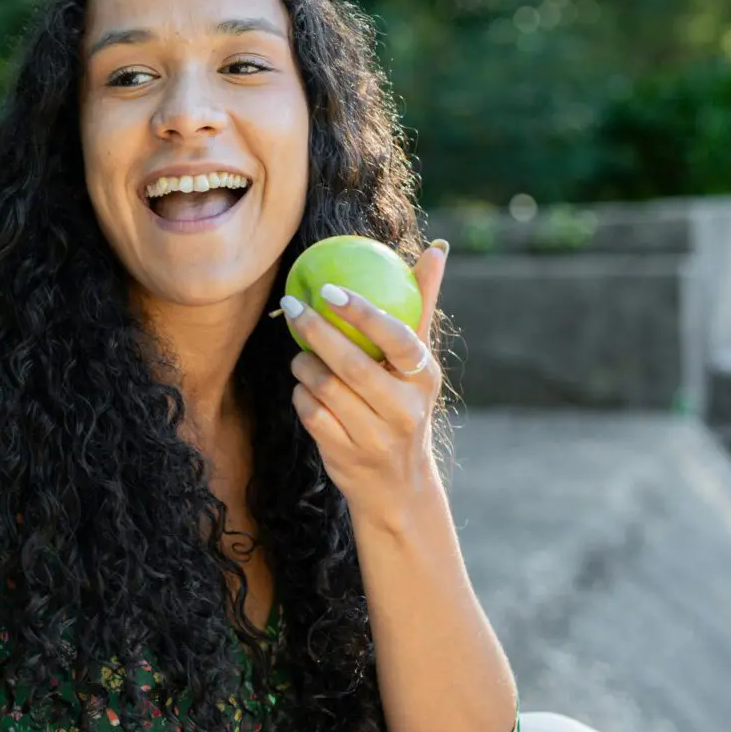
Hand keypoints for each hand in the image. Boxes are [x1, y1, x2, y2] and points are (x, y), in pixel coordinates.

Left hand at [280, 240, 448, 530]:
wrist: (397, 483)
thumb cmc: (404, 403)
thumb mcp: (418, 363)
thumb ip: (422, 305)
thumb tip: (437, 248)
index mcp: (423, 378)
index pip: (395, 338)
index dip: (362, 312)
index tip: (330, 289)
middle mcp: (403, 408)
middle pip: (350, 363)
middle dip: (315, 330)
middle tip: (293, 305)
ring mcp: (374, 435)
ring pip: (323, 386)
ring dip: (304, 365)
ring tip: (302, 355)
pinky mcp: (344, 453)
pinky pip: (308, 411)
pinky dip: (300, 394)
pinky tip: (304, 387)